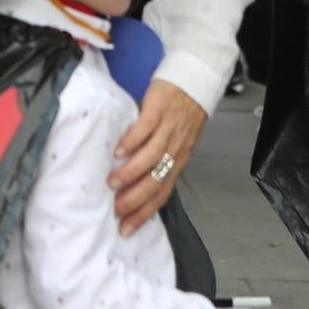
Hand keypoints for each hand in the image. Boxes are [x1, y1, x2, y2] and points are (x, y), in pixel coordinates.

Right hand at [108, 79, 208, 236]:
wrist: (195, 80)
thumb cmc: (183, 111)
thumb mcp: (177, 139)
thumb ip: (162, 158)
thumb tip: (137, 179)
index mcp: (179, 159)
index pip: (162, 192)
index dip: (145, 212)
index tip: (127, 227)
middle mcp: (175, 149)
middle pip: (156, 180)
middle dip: (136, 199)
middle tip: (117, 210)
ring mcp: (168, 129)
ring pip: (152, 158)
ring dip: (132, 173)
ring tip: (113, 183)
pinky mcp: (158, 110)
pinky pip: (145, 129)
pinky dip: (132, 142)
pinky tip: (119, 151)